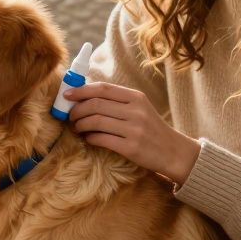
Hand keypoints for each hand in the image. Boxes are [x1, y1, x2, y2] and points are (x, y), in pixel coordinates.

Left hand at [64, 82, 200, 184]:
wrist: (173, 151)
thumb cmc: (151, 128)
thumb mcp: (139, 108)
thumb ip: (117, 101)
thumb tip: (84, 96)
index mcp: (136, 97)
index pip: (103, 88)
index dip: (81, 90)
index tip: (67, 95)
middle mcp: (136, 111)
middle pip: (96, 104)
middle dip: (77, 110)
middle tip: (70, 116)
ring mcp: (134, 129)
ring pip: (96, 122)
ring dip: (80, 125)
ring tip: (77, 128)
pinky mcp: (131, 148)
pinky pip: (101, 139)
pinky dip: (90, 138)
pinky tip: (89, 138)